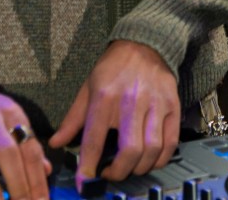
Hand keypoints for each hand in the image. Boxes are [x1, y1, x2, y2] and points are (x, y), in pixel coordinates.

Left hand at [49, 40, 179, 185]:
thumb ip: (73, 119)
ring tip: (129, 168)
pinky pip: (170, 142)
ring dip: (140, 168)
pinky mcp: (172, 105)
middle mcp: (131, 101)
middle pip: (129, 151)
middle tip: (110, 174)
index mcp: (105, 96)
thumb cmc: (113, 67)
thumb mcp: (88, 87)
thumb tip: (56, 143)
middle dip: (118, 172)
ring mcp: (155, 103)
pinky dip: (161, 159)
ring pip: (152, 149)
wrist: (144, 43)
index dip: (87, 168)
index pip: (94, 140)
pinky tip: (150, 160)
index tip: (84, 183)